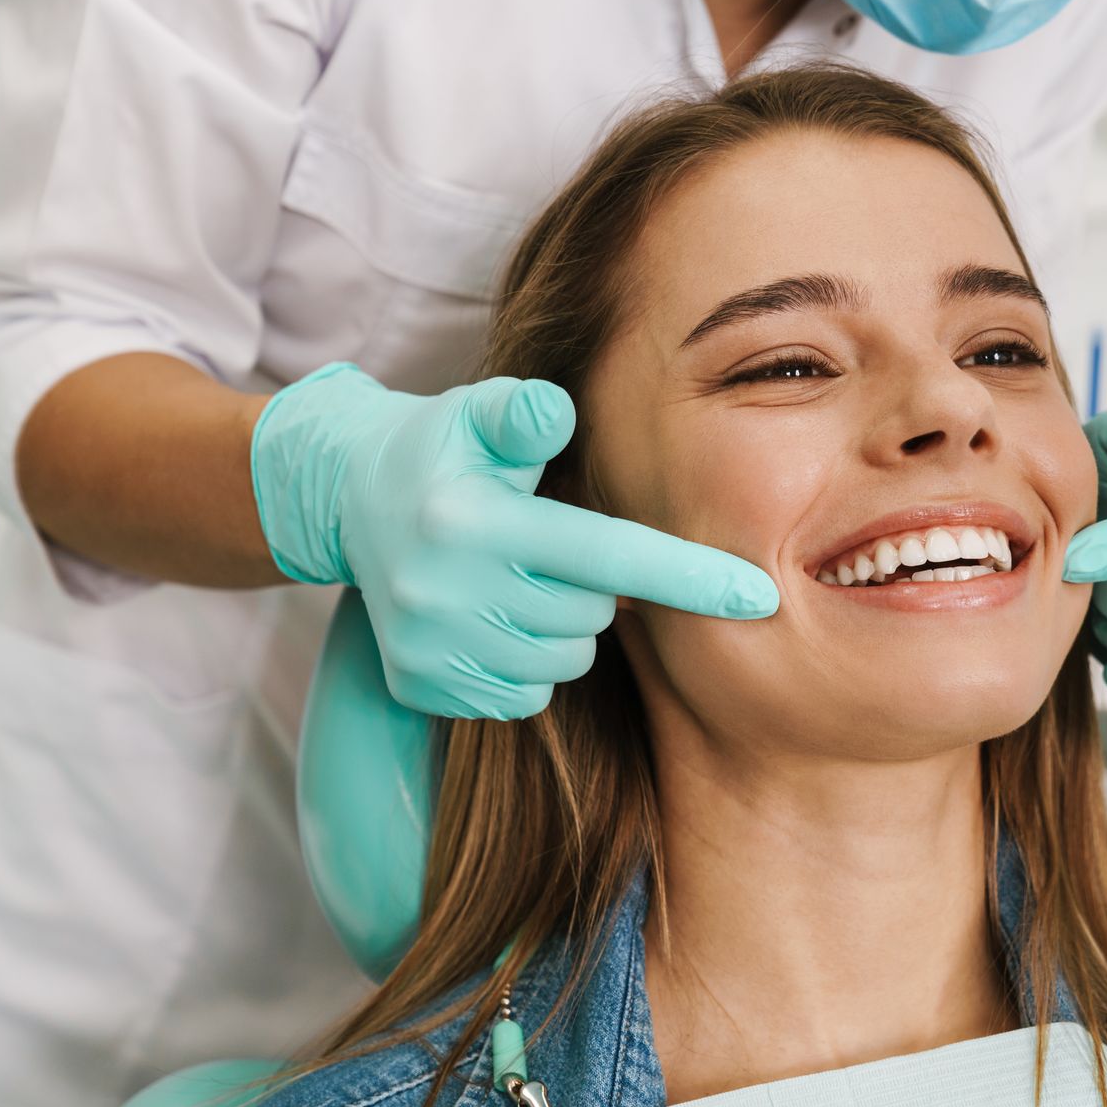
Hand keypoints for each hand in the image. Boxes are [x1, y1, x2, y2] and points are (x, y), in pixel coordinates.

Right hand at [250, 362, 777, 718]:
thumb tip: (556, 410)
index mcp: (472, 523)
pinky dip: (525, 663)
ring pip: (564, 662)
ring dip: (561, 626)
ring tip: (516, 578)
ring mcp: (432, 650)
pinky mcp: (422, 688)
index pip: (606, 557)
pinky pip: (523, 696)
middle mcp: (446, 594)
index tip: (760, 598)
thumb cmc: (444, 449)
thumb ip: (524, 413)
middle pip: (590, 615)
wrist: (346, 501)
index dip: (689, 577)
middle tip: (548, 544)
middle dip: (593, 585)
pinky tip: (491, 617)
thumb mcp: (476, 413)